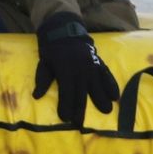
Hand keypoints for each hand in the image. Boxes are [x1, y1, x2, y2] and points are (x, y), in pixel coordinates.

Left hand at [32, 12, 120, 128]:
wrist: (64, 29)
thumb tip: (36, 96)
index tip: (66, 119)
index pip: (66, 93)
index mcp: (64, 70)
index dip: (65, 106)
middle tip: (81, 124)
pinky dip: (111, 85)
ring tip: (106, 110)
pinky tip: (115, 95)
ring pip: (96, 85)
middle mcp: (79, 70)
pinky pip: (106, 74)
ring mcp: (91, 65)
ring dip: (101, 98)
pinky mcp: (98, 62)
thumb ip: (42, 79)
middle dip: (80, 109)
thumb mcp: (43, 62)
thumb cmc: (52, 48)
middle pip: (81, 93)